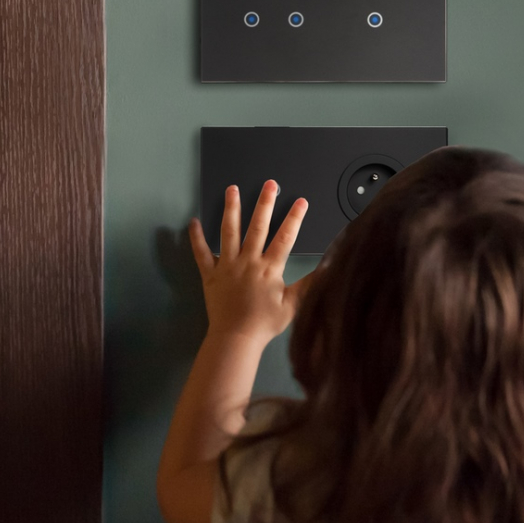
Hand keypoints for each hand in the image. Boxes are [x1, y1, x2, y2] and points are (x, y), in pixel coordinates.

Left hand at [189, 180, 309, 343]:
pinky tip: (193, 222)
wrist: (236, 338)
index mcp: (269, 268)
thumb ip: (310, 284)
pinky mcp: (210, 274)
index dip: (294, 218)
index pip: (285, 237)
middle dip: (265, 203)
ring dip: (231, 209)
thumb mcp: (293, 305)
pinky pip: (201, 253)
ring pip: (229, 232)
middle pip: (258, 226)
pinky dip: (196, 237)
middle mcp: (248, 261)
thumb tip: (329, 268)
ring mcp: (227, 265)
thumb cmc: (264, 324)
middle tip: (269, 184)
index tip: (301, 201)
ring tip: (231, 189)